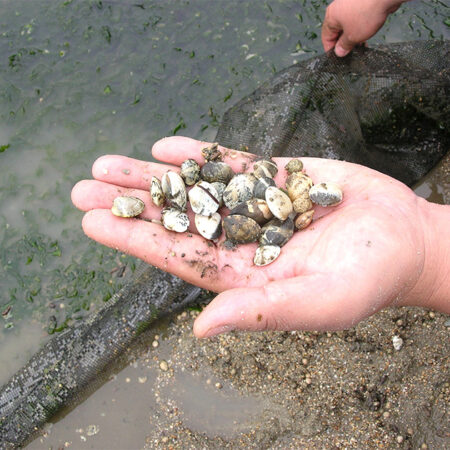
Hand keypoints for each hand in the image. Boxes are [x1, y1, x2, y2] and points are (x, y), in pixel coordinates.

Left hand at [71, 136, 448, 337]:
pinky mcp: (275, 178)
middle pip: (175, 218)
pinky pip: (230, 164)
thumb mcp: (318, 303)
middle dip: (130, 203)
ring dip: (153, 176)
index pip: (176, 255)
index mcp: (242, 274)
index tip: (93, 223)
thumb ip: (260, 311)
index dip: (134, 239)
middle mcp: (240, 239)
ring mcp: (254, 205)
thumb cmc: (366, 280)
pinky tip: (168, 148)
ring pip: (194, 188)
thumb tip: (201, 330)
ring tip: (108, 164)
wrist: (403, 240)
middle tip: (85, 187)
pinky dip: (200, 154)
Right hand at [321, 0, 408, 56]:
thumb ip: (344, 46)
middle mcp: (338, 8)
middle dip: (344, 43)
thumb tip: (339, 52)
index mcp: (331, 16)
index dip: (331, 50)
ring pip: (348, 25)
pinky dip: (360, 27)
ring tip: (361, 44)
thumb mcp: (353, 37)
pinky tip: (366, 33)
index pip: (326, 37)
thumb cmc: (367, 12)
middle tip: (351, 52)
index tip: (337, 58)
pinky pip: (357, 18)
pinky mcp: (361, 3)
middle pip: (337, 31)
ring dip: (353, 36)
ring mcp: (350, 4)